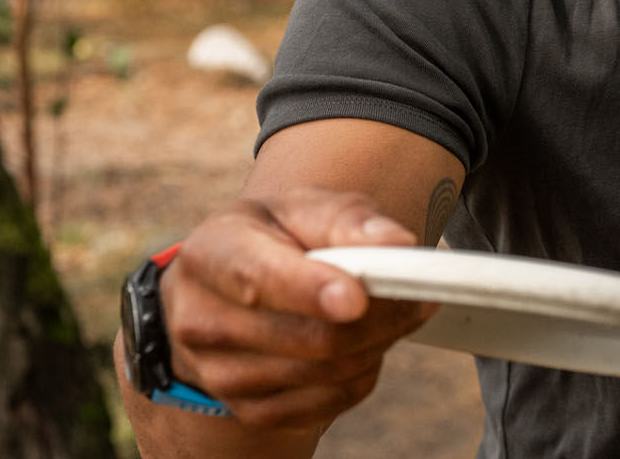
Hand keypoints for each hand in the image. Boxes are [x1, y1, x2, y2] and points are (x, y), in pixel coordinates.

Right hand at [161, 187, 438, 429]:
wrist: (230, 288)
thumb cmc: (273, 238)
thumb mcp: (301, 208)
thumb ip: (347, 219)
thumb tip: (396, 244)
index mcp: (209, 254)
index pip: (257, 279)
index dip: (309, 290)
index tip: (357, 297)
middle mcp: (201, 319)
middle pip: (309, 338)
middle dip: (377, 318)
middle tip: (417, 295)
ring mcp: (219, 374)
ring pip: (328, 373)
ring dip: (377, 343)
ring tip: (390, 311)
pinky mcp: (249, 410)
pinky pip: (330, 401)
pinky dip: (361, 373)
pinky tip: (363, 343)